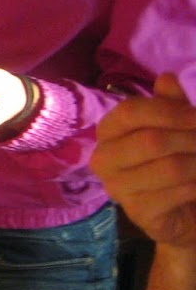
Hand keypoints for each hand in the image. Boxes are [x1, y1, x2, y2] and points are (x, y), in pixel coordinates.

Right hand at [92, 73, 195, 247]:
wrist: (184, 211)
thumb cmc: (177, 160)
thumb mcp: (177, 128)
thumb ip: (172, 105)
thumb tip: (167, 77)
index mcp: (109, 132)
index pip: (130, 112)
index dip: (168, 111)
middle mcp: (103, 158)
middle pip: (151, 140)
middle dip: (191, 140)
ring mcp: (116, 188)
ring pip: (169, 167)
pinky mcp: (136, 212)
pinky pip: (176, 193)